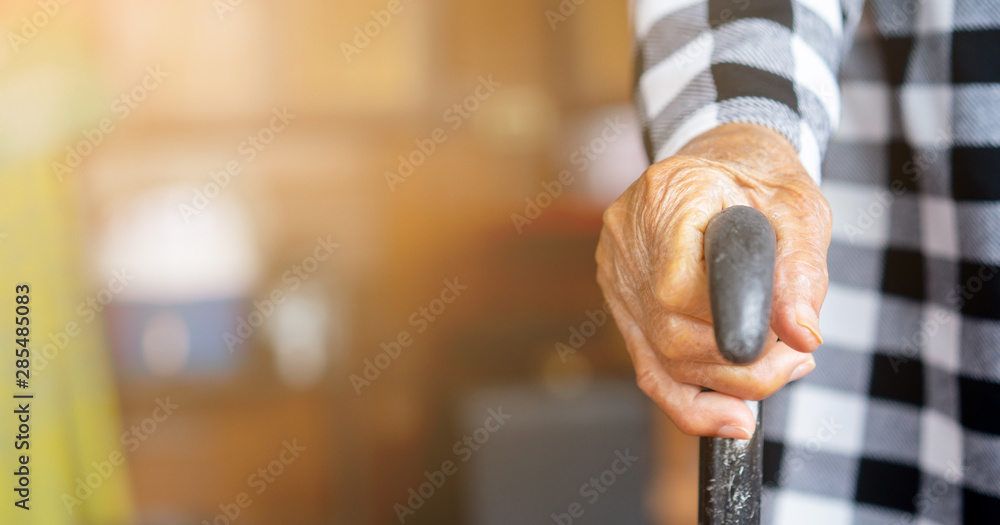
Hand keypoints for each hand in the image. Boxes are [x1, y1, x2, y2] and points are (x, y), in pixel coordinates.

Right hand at [596, 123, 831, 438]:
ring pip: (658, 359)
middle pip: (669, 335)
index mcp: (668, 197)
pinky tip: (729, 411)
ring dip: (724, 385)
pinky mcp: (620, 299)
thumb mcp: (800, 212)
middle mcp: (628, 235)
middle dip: (741, 370)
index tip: (788, 346)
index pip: (676, 289)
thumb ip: (801, 273)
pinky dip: (689, 397)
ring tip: (779, 369)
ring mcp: (616, 271)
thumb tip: (801, 337)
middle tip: (796, 363)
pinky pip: (648, 364)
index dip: (729, 330)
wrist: (723, 161)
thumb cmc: (763, 180)